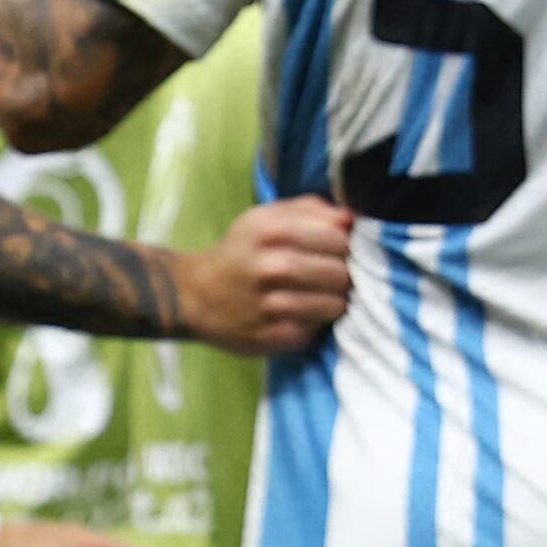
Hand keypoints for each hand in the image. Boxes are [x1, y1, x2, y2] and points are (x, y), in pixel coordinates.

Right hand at [171, 196, 354, 354]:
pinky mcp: (273, 337)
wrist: (194, 295)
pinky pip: (317, 330)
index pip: (339, 237)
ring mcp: (271, 305)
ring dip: (334, 301)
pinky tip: (301, 314)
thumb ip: (311, 209)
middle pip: (341, 272)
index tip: (339, 250)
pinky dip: (315, 323)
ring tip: (321, 296)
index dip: (346, 244)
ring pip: (335, 305)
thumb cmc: (241, 251)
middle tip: (332, 276)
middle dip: (344, 274)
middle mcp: (272, 266)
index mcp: (272, 230)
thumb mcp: (266, 217)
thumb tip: (352, 218)